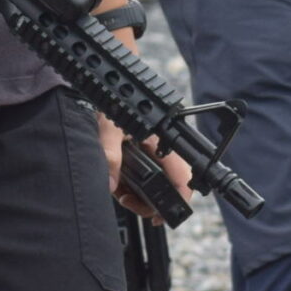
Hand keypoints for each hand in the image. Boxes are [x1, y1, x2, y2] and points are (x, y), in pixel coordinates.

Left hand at [99, 24, 194, 218]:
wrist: (107, 77)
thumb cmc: (114, 94)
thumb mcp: (108, 125)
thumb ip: (110, 153)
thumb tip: (110, 184)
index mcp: (161, 139)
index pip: (182, 174)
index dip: (179, 197)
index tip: (167, 214)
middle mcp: (159, 145)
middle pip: (167, 182)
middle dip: (152, 200)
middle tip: (137, 208)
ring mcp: (148, 149)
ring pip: (152, 181)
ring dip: (138, 194)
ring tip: (124, 197)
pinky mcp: (136, 150)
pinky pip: (139, 175)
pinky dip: (129, 185)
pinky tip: (117, 187)